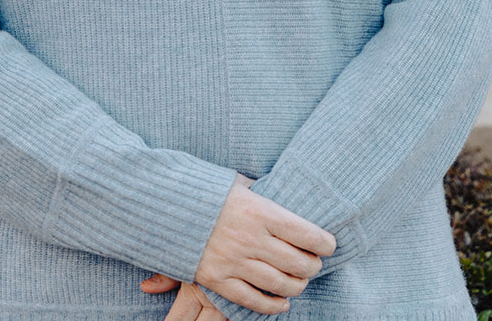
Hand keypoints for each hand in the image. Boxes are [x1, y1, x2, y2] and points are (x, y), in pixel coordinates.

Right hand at [141, 173, 333, 314]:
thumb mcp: (238, 185)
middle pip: (299, 262)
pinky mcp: (216, 279)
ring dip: (297, 285)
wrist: (162, 205)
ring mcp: (233, 261)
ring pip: (281, 284)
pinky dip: (273, 306)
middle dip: (313, 265)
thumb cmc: (206, 192)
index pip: (308, 234)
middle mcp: (250, 238)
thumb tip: (289, 199)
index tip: (329, 245)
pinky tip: (282, 302)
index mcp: (260, 211)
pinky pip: (253, 300)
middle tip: (313, 263)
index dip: (325, 243)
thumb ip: (264, 195)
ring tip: (299, 281)